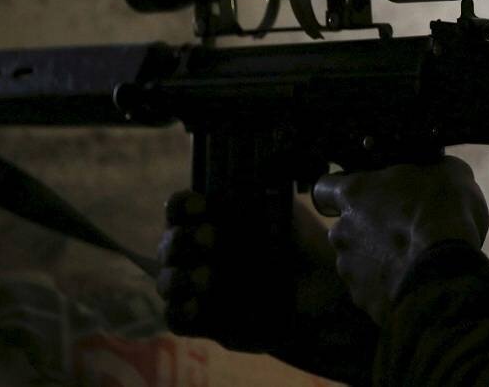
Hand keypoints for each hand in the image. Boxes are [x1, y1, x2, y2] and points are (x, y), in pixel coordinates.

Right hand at [156, 191, 379, 384]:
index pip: (179, 208)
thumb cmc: (301, 243)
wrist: (323, 288)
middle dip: (183, 240)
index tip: (202, 204)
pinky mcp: (204, 320)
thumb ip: (262, 190)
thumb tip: (254, 167)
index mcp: (210, 220)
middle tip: (211, 238)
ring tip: (207, 276)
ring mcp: (196, 287)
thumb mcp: (285, 211)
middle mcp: (196, 252)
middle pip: (168, 244)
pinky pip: (176, 318)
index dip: (183, 205)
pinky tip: (198, 305)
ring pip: (166, 282)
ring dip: (179, 277)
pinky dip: (182, 311)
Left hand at [313, 155, 488, 325]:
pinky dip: (392, 284)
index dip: (345, 189)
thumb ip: (427, 169)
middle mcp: (342, 231)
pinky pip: (375, 288)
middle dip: (371, 227)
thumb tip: (434, 171)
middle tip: (405, 226)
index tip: (363, 192)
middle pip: (348, 227)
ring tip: (417, 257)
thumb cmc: (444, 213)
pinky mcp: (364, 299)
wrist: (447, 271)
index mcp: (354, 193)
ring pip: (361, 259)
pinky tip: (418, 279)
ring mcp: (350, 268)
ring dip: (382, 257)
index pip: (325, 187)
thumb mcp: (448, 171)